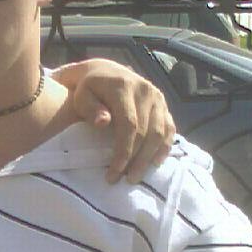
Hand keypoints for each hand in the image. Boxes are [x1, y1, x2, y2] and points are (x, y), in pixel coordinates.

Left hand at [53, 58, 175, 183]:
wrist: (102, 71)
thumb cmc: (87, 89)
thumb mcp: (81, 96)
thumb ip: (90, 109)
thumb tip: (104, 122)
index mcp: (124, 87)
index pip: (129, 125)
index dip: (124, 152)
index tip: (114, 173)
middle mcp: (145, 90)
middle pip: (146, 132)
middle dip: (136, 160)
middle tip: (126, 180)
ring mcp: (157, 97)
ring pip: (160, 133)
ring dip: (150, 158)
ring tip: (137, 176)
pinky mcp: (163, 104)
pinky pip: (170, 127)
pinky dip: (165, 146)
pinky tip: (156, 162)